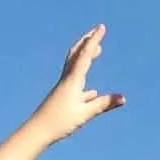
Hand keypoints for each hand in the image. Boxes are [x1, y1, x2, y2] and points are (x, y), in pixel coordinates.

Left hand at [23, 24, 123, 143]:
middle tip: (96, 31)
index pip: (85, 55)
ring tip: (95, 51)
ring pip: (75, 67)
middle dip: (87, 41)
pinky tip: (91, 93)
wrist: (37, 132)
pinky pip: (75, 84)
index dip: (94, 40)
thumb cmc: (59, 122)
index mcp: (73, 80)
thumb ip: (103, 104)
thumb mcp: (85, 114)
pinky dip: (84, 80)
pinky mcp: (61, 98)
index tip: (102, 27)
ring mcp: (63, 88)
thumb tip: (123, 98)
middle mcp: (66, 80)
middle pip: (76, 54)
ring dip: (85, 56)